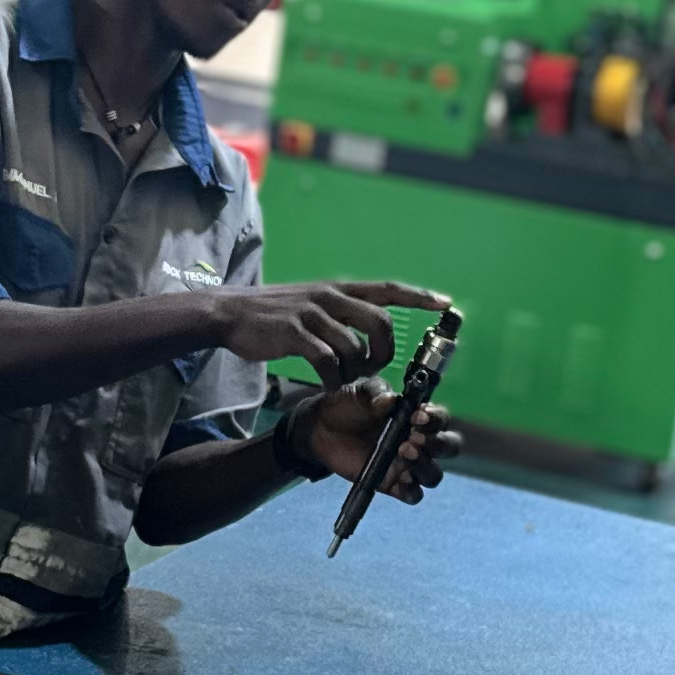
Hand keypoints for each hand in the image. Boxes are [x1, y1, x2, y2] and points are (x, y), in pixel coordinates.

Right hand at [217, 280, 447, 380]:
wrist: (229, 313)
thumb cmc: (272, 315)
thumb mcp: (310, 303)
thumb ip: (339, 313)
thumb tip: (365, 334)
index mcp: (338, 291)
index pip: (387, 289)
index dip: (418, 296)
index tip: (445, 303)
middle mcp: (330, 298)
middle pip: (381, 322)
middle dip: (386, 352)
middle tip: (375, 369)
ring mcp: (313, 314)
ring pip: (355, 346)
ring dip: (357, 371)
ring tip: (345, 379)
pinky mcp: (295, 334)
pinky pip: (328, 361)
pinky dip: (334, 380)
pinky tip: (329, 386)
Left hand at [293, 383, 463, 502]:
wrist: (320, 428)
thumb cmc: (347, 406)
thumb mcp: (360, 391)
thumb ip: (376, 392)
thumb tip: (390, 400)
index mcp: (418, 417)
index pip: (441, 420)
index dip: (436, 419)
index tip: (418, 416)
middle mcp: (419, 442)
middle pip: (448, 448)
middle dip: (438, 443)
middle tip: (413, 436)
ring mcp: (406, 465)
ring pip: (433, 475)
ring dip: (425, 465)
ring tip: (404, 451)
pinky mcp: (391, 484)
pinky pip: (412, 495)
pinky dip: (411, 491)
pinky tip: (400, 480)